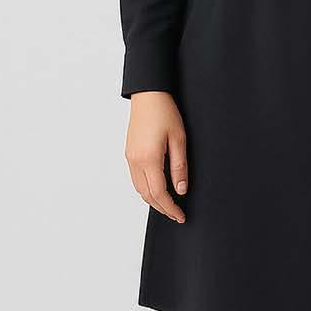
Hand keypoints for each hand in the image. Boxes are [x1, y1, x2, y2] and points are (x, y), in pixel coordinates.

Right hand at [124, 91, 187, 222]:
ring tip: (169, 205)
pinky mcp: (129, 153)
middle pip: (147, 195)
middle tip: (177, 214)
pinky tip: (157, 189)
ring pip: (139, 189)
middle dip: (162, 208)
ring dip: (153, 200)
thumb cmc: (164, 112)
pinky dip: (146, 189)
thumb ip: (179, 167)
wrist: (148, 95)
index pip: (159, 193)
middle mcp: (135, 161)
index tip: (181, 216)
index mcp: (148, 159)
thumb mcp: (179, 139)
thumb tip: (181, 189)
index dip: (171, 208)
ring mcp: (130, 158)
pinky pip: (136, 179)